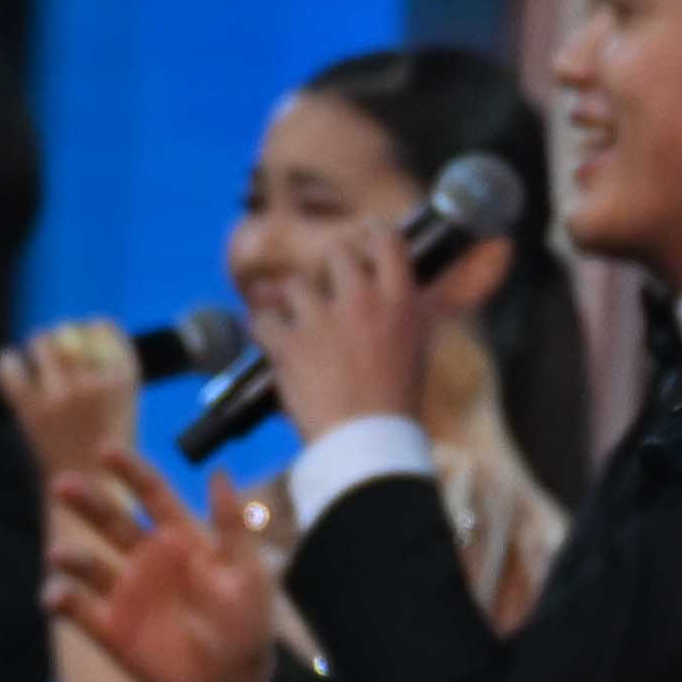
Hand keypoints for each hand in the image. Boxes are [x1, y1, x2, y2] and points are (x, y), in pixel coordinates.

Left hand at [0, 320, 144, 487]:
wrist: (90, 492)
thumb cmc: (110, 449)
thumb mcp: (127, 403)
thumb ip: (109, 368)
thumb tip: (84, 332)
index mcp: (124, 381)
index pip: (104, 329)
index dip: (94, 328)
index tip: (90, 333)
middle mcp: (93, 384)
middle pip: (70, 332)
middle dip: (64, 336)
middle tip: (60, 349)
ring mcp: (61, 396)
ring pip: (41, 343)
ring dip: (39, 346)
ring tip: (40, 356)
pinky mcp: (31, 410)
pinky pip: (10, 367)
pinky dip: (8, 363)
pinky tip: (13, 367)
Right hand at [44, 447, 278, 681]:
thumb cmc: (247, 624)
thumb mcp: (248, 572)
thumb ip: (232, 525)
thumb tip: (219, 471)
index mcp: (181, 538)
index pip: (152, 495)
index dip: (130, 471)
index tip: (105, 450)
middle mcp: (146, 558)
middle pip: (111, 521)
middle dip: (87, 502)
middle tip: (63, 484)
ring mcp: (124, 592)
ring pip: (88, 565)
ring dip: (71, 557)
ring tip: (59, 555)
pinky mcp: (109, 628)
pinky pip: (78, 610)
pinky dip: (62, 601)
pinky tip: (55, 597)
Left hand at [248, 212, 443, 443]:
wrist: (369, 445)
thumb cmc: (398, 404)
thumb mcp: (419, 349)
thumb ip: (411, 312)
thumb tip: (408, 290)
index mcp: (400, 302)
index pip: (386, 240)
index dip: (372, 236)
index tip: (364, 240)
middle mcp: (361, 302)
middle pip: (336, 253)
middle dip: (329, 270)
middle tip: (329, 293)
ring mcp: (321, 321)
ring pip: (294, 286)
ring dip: (294, 305)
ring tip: (303, 330)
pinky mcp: (288, 344)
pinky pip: (262, 319)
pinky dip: (265, 332)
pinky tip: (275, 345)